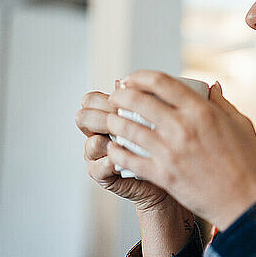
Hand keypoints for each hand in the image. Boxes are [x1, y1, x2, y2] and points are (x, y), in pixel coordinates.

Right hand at [75, 88, 183, 213]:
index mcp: (107, 114)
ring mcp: (97, 154)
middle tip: (122, 120)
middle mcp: (98, 132)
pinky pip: (98, 168)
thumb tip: (122, 82)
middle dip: (102, 118)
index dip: (104, 99)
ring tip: (126, 141)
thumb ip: (138, 99)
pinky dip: (112, 163)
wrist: (171, 171)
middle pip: (84, 118)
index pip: (91, 100)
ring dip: (108, 141)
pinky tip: (125, 160)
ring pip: (91, 143)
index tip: (124, 101)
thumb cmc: (163, 139)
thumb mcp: (153, 116)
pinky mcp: (102, 175)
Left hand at [105, 71, 255, 230]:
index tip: (131, 79)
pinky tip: (114, 148)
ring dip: (114, 122)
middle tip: (115, 97)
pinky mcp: (163, 175)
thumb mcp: (240, 123)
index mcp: (201, 111)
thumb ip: (221, 102)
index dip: (139, 76)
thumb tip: (212, 86)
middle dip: (120, 95)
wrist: (245, 200)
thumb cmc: (246, 161)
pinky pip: (128, 159)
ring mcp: (170, 152)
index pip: (161, 82)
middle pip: (138, 101)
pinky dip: (116, 152)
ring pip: (128, 129)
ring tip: (112, 121)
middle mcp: (182, 128)